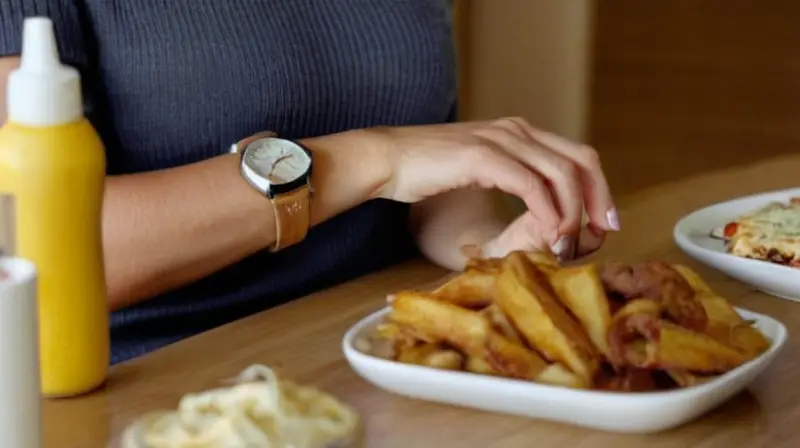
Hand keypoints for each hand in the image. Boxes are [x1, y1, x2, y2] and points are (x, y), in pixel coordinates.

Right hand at [371, 118, 618, 258]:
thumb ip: (512, 181)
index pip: (577, 155)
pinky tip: (549, 233)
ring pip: (561, 173)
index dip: (599, 188)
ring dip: (573, 213)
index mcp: (519, 133)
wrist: (387, 160)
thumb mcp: (480, 172)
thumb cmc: (427, 173)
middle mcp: (517, 130)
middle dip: (598, 200)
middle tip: (601, 234)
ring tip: (568, 244)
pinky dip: (547, 212)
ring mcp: (501, 140)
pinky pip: (530, 185)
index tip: (603, 222)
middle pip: (581, 160)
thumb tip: (544, 214)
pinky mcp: (483, 156)